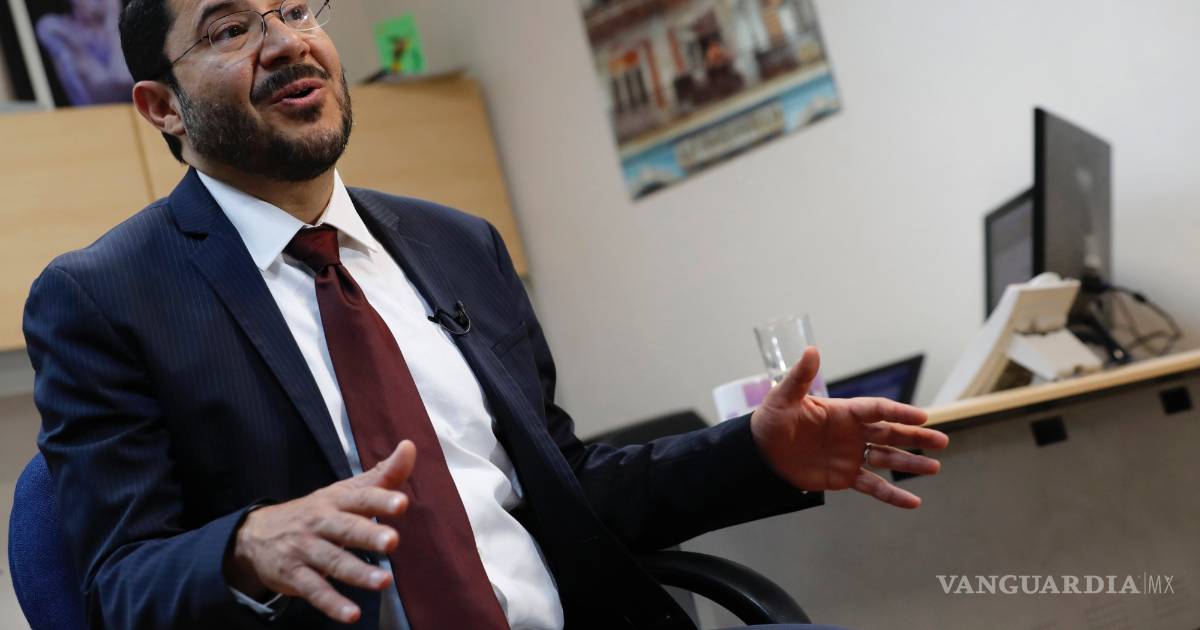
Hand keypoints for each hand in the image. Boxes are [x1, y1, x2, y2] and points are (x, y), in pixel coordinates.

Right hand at [224, 441, 416, 623]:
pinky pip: (314, 591)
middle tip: (393, 541)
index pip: (361, 497)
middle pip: (346, 528)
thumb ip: (383, 474)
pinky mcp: (293, 575)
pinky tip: (352, 614)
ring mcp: (305, 550)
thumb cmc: (317, 511)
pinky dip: (332, 604)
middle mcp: (320, 522)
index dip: (381, 499)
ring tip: (383, 582)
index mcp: (336, 500)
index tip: (402, 503)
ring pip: (332, 562)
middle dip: (368, 534)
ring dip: (357, 573)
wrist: (256, 534)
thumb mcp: (346, 490)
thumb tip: (410, 447)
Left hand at [750, 347, 948, 507]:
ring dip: (910, 463)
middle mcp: (852, 432)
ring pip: (887, 458)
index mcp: (843, 412)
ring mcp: (851, 455)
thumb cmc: (770, 421)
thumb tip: (812, 349)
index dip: (899, 413)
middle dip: (915, 437)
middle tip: (941, 441)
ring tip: (934, 467)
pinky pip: (873, 486)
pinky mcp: (845, 477)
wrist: (760, 454)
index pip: (877, 410)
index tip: (922, 417)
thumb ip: (799, 378)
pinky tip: (913, 502)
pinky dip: (892, 495)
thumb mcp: (783, 399)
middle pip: (890, 433)